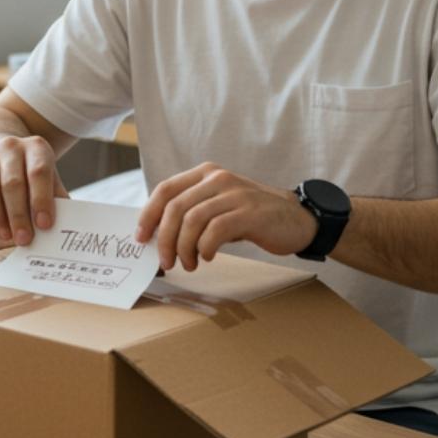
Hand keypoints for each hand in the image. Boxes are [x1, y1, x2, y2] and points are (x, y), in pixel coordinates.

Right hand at [0, 136, 68, 245]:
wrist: (5, 154)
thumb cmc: (32, 173)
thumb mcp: (50, 179)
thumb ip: (56, 198)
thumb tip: (63, 225)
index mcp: (37, 147)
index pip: (39, 172)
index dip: (41, 199)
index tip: (44, 225)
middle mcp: (11, 146)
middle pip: (12, 183)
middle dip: (18, 215)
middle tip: (24, 238)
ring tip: (6, 235)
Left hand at [133, 163, 315, 271]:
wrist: (296, 220)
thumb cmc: (251, 217)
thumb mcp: (219, 206)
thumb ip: (192, 212)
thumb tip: (156, 236)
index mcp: (206, 174)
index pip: (165, 190)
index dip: (148, 215)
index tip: (142, 239)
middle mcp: (219, 178)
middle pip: (175, 208)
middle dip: (165, 239)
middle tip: (166, 262)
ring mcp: (236, 194)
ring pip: (192, 220)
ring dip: (184, 248)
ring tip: (190, 264)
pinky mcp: (250, 212)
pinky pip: (215, 231)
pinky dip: (206, 248)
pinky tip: (209, 256)